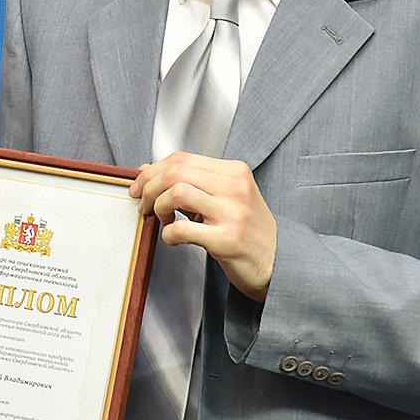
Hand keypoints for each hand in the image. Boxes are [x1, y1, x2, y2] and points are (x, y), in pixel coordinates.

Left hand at [130, 153, 277, 300]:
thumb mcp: (222, 198)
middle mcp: (235, 188)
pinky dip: (168, 233)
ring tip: (162, 218)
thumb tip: (147, 170)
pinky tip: (173, 237)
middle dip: (149, 186)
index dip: (153, 171)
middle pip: (176, 171)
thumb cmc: (247, 229)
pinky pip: (182, 228)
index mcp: (234, 172)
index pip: (182, 159)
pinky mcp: (227, 239)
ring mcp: (233, 213)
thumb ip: (189, 182)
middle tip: (144, 202)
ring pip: (177, 192)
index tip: (141, 185)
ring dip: (159, 206)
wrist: (277, 261)